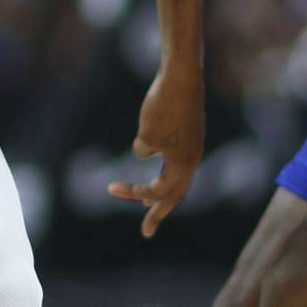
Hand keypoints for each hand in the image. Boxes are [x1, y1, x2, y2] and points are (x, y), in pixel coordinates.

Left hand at [107, 66, 203, 236]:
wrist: (183, 74)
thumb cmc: (163, 105)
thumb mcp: (146, 134)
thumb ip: (144, 149)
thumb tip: (144, 151)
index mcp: (183, 165)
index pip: (158, 191)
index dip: (134, 193)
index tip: (112, 188)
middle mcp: (193, 159)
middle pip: (175, 195)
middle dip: (158, 214)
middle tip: (146, 232)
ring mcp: (194, 146)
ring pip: (179, 178)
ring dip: (163, 192)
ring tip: (148, 204)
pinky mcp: (192, 132)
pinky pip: (179, 160)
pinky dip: (168, 172)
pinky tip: (158, 168)